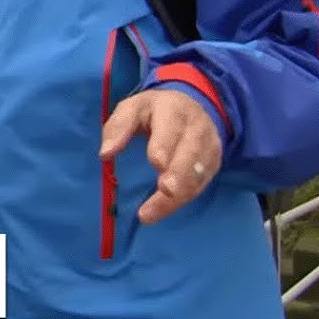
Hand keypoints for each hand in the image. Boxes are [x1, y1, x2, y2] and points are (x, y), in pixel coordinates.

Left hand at [99, 89, 221, 224]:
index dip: (165, 144)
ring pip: (198, 172)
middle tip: (166, 190)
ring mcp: (208, 146)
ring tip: (155, 210)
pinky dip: (184, 197)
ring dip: (180, 193)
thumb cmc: (155, 111)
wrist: (193, 107)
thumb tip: (105, 154)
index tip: (156, 162)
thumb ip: (118, 127)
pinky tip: (165, 209)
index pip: (171, 125)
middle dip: (179, 173)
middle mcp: (196, 127)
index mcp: (172, 109)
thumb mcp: (133, 108)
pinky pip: (201, 183)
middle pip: (190, 151)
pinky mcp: (213, 163)